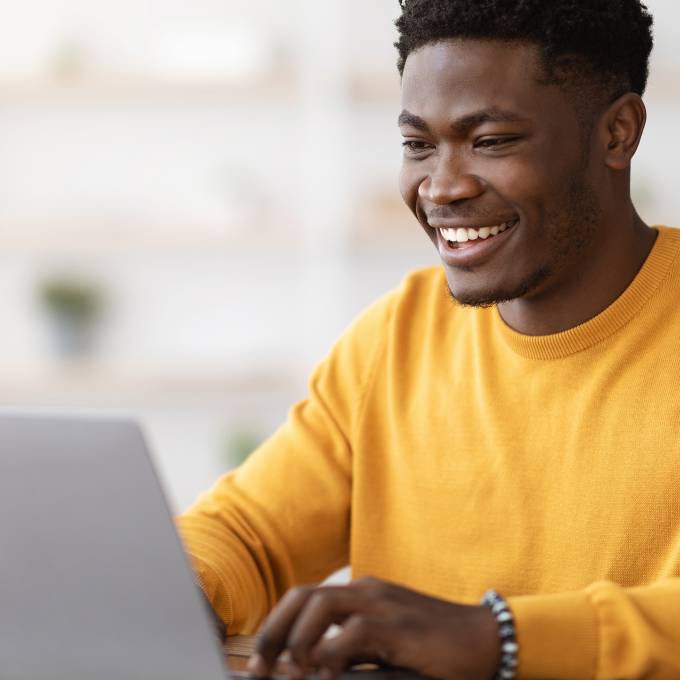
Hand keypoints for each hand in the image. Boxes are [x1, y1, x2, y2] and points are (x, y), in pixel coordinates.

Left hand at [246, 577, 499, 679]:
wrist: (483, 639)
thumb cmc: (433, 646)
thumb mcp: (385, 644)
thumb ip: (350, 649)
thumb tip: (311, 669)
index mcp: (360, 593)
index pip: (305, 598)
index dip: (276, 626)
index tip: (260, 661)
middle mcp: (366, 590)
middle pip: (303, 596)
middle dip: (274, 630)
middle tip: (259, 669)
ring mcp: (381, 603)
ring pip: (321, 604)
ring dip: (297, 639)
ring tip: (289, 672)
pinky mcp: (398, 625)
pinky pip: (352, 633)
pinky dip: (330, 655)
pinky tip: (323, 676)